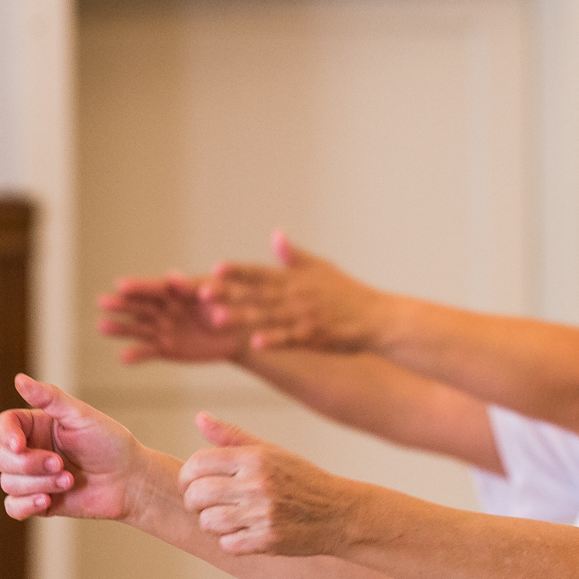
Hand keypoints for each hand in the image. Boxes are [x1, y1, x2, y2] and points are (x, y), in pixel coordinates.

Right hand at [0, 374, 146, 521]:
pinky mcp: (40, 502)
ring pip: (8, 482)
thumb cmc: (111, 444)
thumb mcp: (82, 416)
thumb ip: (50, 398)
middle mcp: (30, 451)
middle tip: (59, 464)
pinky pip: (13, 507)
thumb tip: (19, 378)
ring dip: (39, 483)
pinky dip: (25, 505)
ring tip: (69, 481)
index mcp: (36, 427)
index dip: (6, 435)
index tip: (19, 445)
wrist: (131, 481)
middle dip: (28, 464)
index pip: (4, 426)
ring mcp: (33, 478)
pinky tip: (46, 501)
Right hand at [98, 273, 248, 364]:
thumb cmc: (229, 307)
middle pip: (139, 306)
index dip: (138, 286)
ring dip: (120, 328)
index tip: (120, 285)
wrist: (239, 334)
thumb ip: (195, 287)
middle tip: (103, 302)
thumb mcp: (217, 294)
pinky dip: (136, 355)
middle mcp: (162, 309)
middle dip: (122, 305)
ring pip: (138, 329)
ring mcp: (162, 329)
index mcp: (173, 292)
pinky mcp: (166, 349)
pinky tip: (123, 358)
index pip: (153, 288)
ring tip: (102, 327)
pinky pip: (149, 352)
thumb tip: (173, 276)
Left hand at [178, 414, 351, 555]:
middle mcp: (258, 484)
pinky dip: (230, 541)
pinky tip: (244, 532)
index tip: (194, 483)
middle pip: (197, 494)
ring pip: (208, 522)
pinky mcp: (268, 540)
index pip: (198, 463)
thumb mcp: (271, 452)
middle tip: (205, 503)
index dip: (187, 476)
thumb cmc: (303, 480)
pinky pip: (228, 544)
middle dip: (194, 501)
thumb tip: (199, 417)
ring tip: (226, 518)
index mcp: (255, 458)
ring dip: (211, 523)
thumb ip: (232, 436)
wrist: (341, 514)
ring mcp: (263, 514)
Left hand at [198, 230, 389, 352]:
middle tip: (201, 293)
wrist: (377, 318)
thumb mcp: (322, 268)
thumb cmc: (349, 293)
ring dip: (242, 317)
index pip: (261, 273)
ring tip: (217, 319)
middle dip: (228, 293)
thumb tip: (276, 235)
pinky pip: (291, 339)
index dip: (238, 271)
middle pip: (257, 294)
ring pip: (268, 317)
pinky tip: (256, 343)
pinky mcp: (315, 337)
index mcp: (295, 279)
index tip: (216, 268)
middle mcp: (297, 296)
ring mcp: (305, 317)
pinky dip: (274, 340)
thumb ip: (295, 256)